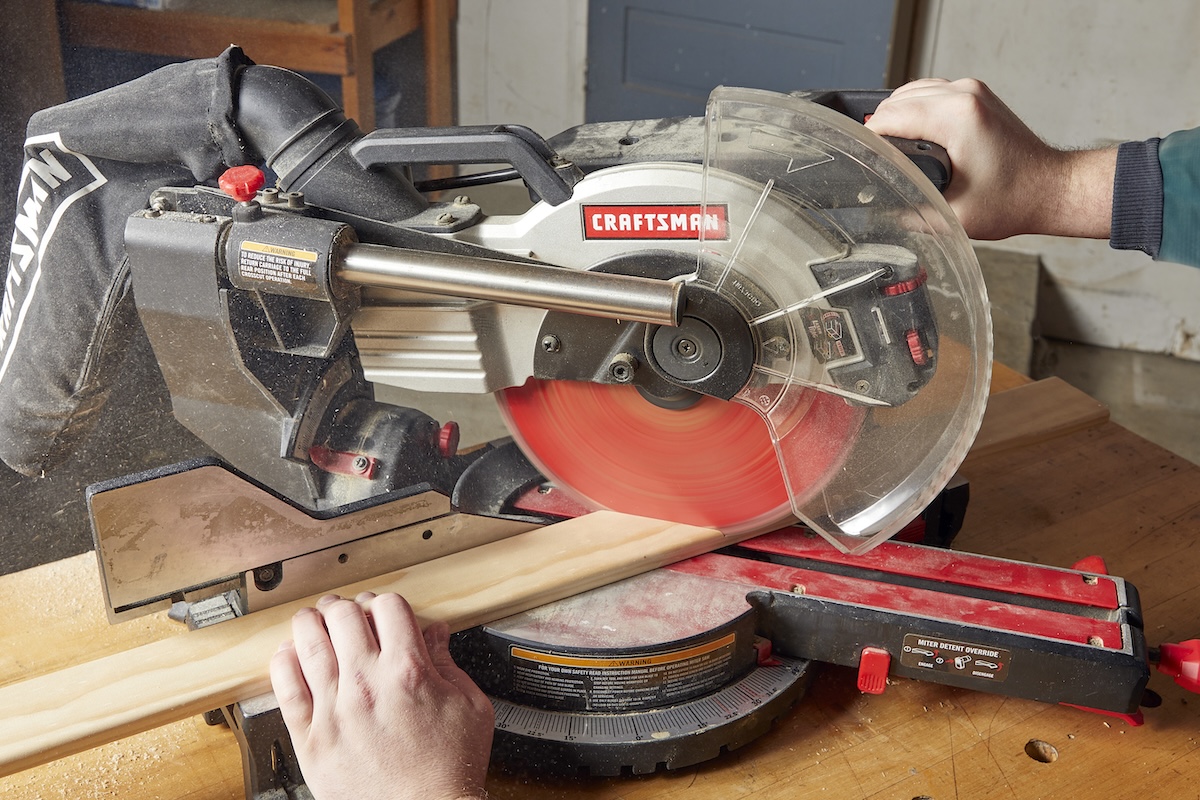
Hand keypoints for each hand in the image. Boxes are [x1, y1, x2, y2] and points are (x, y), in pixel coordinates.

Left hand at [270, 592, 493, 799]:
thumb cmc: (447, 768)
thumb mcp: (469, 706)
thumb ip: (448, 663)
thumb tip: (436, 635)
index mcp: (409, 671)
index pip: (388, 607)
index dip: (384, 602)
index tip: (381, 611)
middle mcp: (367, 684)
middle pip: (343, 615)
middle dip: (346, 606)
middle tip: (345, 613)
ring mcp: (335, 709)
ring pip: (308, 642)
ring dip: (310, 623)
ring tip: (313, 622)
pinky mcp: (312, 736)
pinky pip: (286, 686)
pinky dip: (284, 662)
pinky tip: (291, 655)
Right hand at [865, 78, 1114, 239]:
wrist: (1050, 187)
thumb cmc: (1015, 199)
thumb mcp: (953, 216)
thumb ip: (911, 211)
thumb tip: (881, 207)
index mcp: (957, 117)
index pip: (890, 117)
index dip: (869, 142)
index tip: (861, 162)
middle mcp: (964, 94)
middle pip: (896, 101)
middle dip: (879, 131)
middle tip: (875, 162)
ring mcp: (971, 89)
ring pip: (910, 92)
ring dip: (895, 118)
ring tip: (891, 149)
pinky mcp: (975, 93)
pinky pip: (929, 91)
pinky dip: (913, 110)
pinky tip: (910, 134)